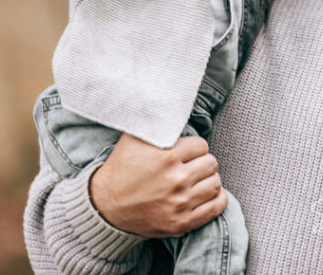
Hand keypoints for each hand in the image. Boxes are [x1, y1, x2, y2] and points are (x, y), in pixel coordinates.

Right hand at [89, 133, 226, 237]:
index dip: (194, 146)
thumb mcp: (134, 136)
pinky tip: (207, 193)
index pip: (201, 145)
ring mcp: (180, 204)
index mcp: (166, 157)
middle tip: (192, 164)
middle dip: (202, 161)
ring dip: (209, 179)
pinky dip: (217, 199)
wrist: (106, 205)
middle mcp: (176, 181)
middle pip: (211, 163)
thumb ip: (154, 120)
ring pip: (215, 184)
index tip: (187, 151)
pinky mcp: (182, 223)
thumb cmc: (121, 167)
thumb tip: (167, 98)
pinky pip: (215, 208)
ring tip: (197, 178)